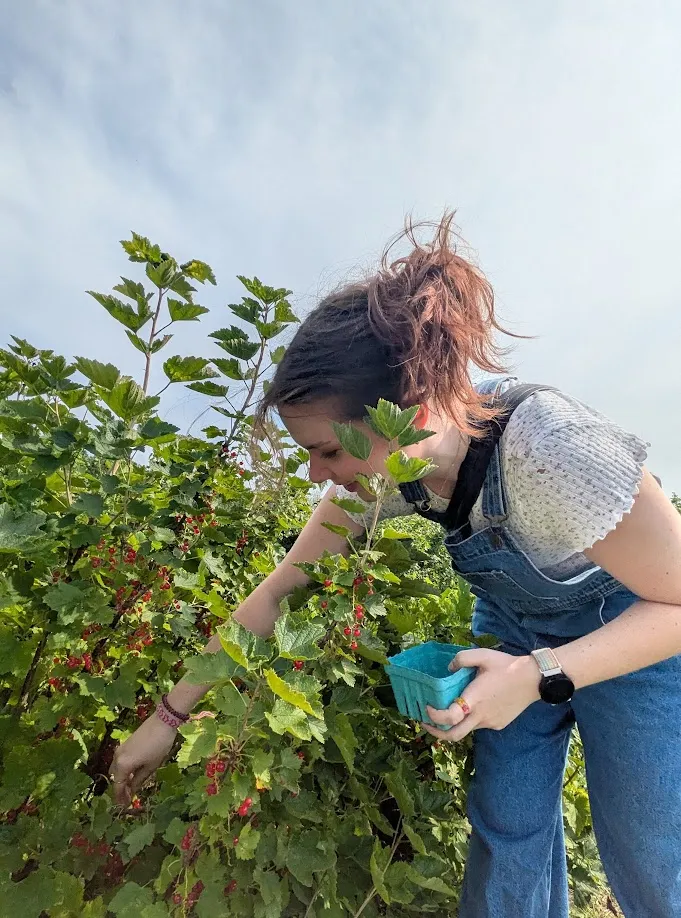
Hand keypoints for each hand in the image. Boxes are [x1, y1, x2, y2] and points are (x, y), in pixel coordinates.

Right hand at [110, 713, 176, 805]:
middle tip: (128, 799)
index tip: (124, 808)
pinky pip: (121, 762)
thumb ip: (139, 780)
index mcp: (122, 765)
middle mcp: (117, 757)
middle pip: (115, 778)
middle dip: (120, 789)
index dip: (120, 798)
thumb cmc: (158, 746)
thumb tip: (132, 791)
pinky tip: (133, 775)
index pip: (118, 786)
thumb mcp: (151, 766)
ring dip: (122, 779)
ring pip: (117, 769)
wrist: (162, 721)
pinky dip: (124, 770)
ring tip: (131, 788)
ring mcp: (120, 749)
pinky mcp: (125, 744)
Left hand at [422, 648, 540, 741]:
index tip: (427, 707)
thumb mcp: (482, 655)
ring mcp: (490, 723)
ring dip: (455, 723)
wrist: (533, 679)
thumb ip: (462, 659)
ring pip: (467, 729)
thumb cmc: (506, 666)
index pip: (450, 718)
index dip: (435, 716)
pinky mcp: (499, 724)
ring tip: (451, 709)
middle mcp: (481, 716)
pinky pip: (480, 725)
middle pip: (454, 736)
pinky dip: (472, 719)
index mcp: (474, 700)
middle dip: (436, 732)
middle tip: (426, 722)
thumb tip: (449, 668)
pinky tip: (476, 704)